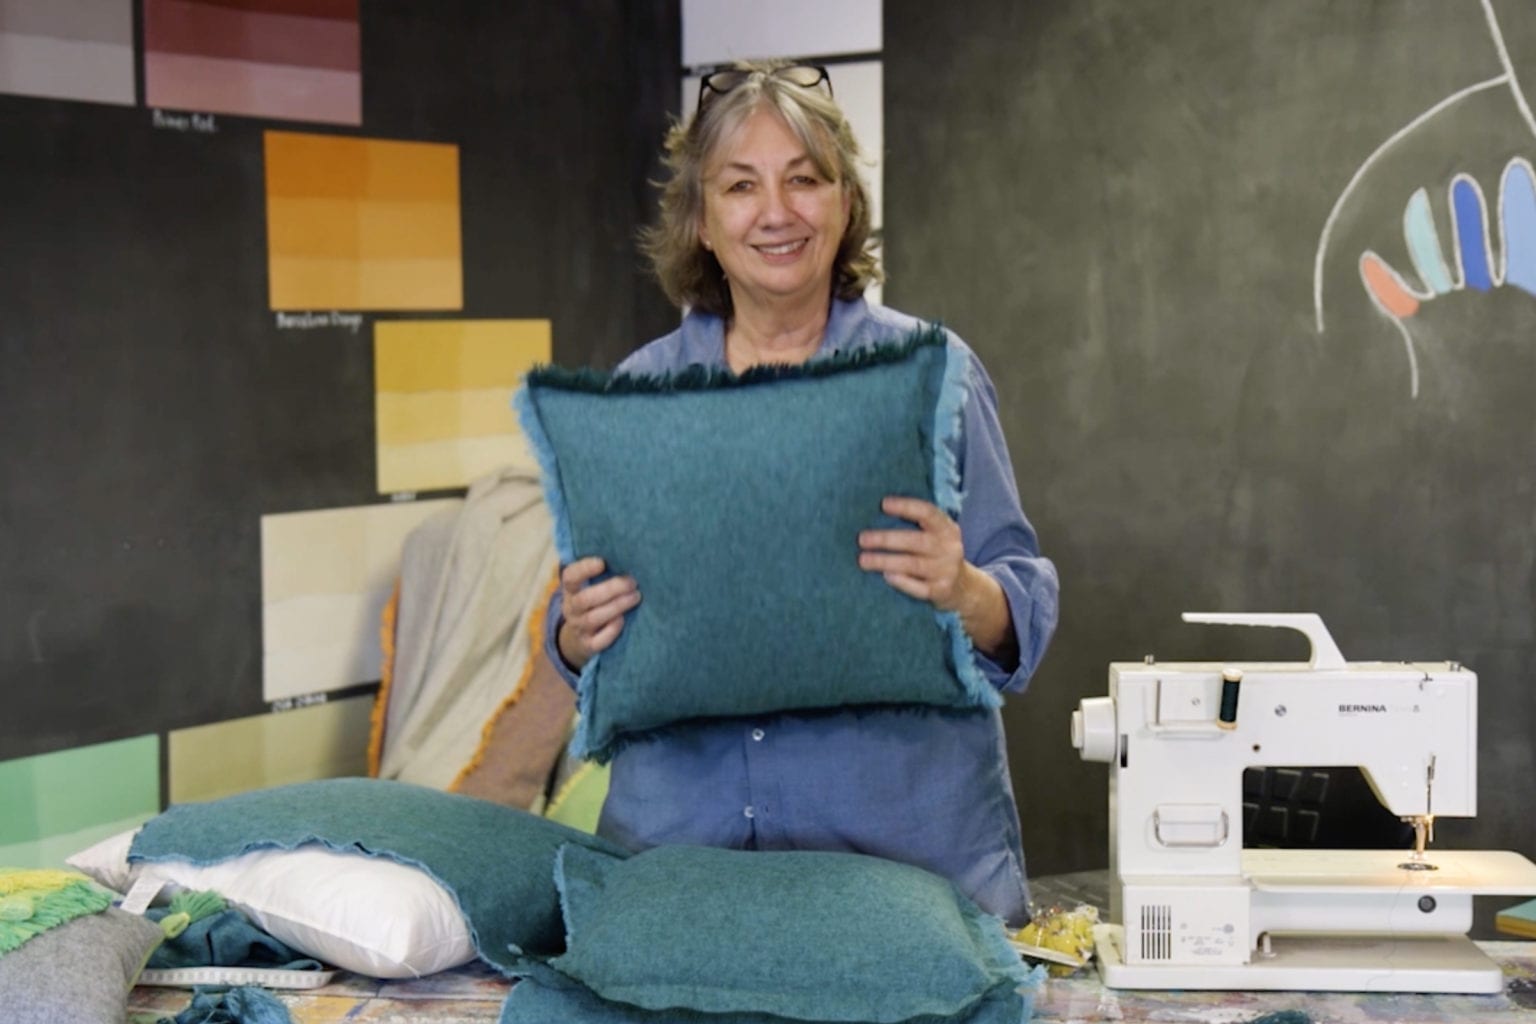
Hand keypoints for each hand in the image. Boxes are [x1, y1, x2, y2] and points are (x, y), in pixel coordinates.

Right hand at [556, 557, 639, 670]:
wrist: (577, 639)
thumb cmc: (592, 602)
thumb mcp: (588, 586)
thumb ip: (601, 573)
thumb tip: (629, 552)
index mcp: (570, 590)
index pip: (570, 577)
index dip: (584, 569)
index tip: (602, 562)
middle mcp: (571, 609)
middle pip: (585, 599)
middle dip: (611, 589)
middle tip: (632, 582)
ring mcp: (579, 628)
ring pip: (593, 618)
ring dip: (617, 606)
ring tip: (636, 597)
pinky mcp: (588, 646)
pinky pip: (597, 642)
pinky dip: (611, 631)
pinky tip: (623, 620)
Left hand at [858, 496, 1012, 658]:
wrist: (963, 587)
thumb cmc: (937, 554)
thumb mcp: (936, 535)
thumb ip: (917, 524)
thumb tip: (877, 512)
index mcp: (947, 529)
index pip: (928, 513)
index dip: (906, 507)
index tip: (883, 504)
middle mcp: (950, 548)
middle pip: (916, 541)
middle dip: (886, 539)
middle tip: (862, 539)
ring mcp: (946, 571)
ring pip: (913, 565)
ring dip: (886, 561)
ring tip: (864, 560)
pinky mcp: (941, 591)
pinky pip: (919, 588)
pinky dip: (902, 582)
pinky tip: (886, 576)